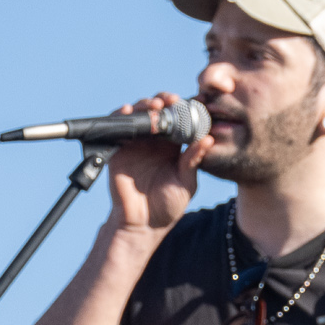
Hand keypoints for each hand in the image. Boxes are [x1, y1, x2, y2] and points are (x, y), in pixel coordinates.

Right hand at [103, 93, 207, 236]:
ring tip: (153, 106)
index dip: (182, 108)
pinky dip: (119, 116)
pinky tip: (126, 111)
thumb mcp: (187, 182)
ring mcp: (135, 144)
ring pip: (137, 115)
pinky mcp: (117, 151)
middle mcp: (153, 141)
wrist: (143, 223)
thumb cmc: (169, 204)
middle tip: (170, 100)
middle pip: (156, 111)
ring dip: (144, 105)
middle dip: (163, 101)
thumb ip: (193, 160)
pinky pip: (115, 128)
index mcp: (173, 146)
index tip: (189, 102)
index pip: (177, 119)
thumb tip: (209, 140)